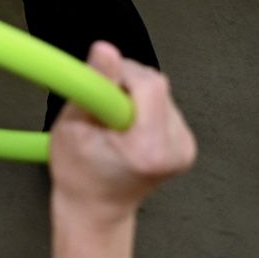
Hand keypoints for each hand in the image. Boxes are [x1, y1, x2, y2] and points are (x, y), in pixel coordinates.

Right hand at [49, 42, 196, 224]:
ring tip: (112, 120)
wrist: (96, 208)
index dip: (118, 75)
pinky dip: (142, 105)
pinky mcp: (186, 142)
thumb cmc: (79, 176)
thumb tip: (105, 50)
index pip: (149, 84)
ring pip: (160, 90)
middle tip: (100, 106)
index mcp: (150, 149)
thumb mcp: (72, 126)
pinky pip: (163, 102)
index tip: (98, 85)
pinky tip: (125, 125)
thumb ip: (94, 84)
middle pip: (156, 84)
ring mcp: (185, 146)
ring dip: (132, 94)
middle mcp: (176, 148)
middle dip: (124, 84)